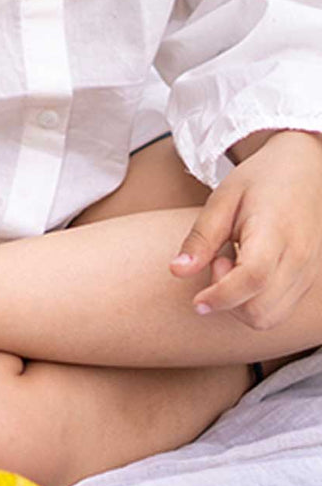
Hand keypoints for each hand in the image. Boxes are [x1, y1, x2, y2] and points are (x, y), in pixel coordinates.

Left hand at [170, 130, 321, 329]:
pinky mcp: (308, 280)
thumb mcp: (222, 200)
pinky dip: (254, 304)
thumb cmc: (260, 181)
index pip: (253, 277)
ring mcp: (309, 271)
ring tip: (233, 267)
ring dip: (239, 305)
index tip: (197, 301)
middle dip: (227, 300)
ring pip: (268, 317)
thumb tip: (177, 271)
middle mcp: (300, 256)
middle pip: (260, 310)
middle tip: (218, 263)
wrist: (305, 168)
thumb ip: (200, 238)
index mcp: (276, 231)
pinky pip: (277, 311)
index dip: (221, 296)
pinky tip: (247, 275)